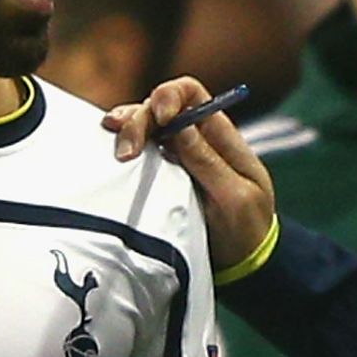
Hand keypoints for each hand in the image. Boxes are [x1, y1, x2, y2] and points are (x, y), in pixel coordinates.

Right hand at [105, 77, 276, 271]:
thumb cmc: (248, 228)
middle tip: (126, 153)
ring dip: (125, 132)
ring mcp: (176, 157)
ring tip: (115, 148)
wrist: (244, 262)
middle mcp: (194, 139)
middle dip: (138, 120)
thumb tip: (180, 125)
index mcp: (220, 136)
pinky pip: (140, 153)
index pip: (190, 94)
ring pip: (144, 128)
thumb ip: (208, 162)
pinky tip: (109, 152)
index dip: (170, 95)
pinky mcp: (161, 177)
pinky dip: (122, 147)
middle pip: (159, 108)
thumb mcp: (236, 197)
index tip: (160, 118)